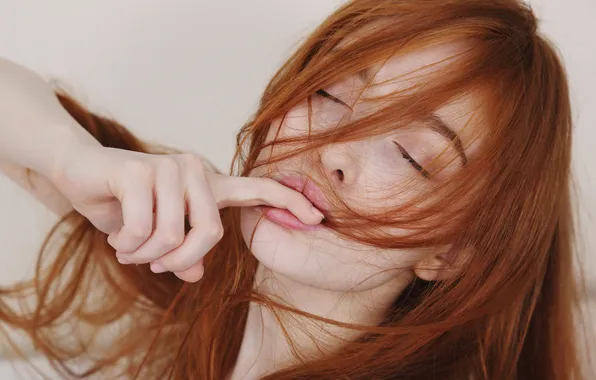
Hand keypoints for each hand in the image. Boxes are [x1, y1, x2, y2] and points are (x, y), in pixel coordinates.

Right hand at [51, 146, 323, 281]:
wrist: (81, 174)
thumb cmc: (126, 207)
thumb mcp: (158, 235)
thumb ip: (183, 251)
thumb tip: (196, 274)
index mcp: (209, 184)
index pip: (258, 189)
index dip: (289, 201)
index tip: (317, 217)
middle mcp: (196, 170)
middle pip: (209, 233)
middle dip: (178, 260)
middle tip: (153, 265)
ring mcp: (169, 166)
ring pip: (172, 235)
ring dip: (145, 254)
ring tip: (128, 249)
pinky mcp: (139, 170)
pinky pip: (141, 228)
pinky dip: (127, 245)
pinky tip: (116, 238)